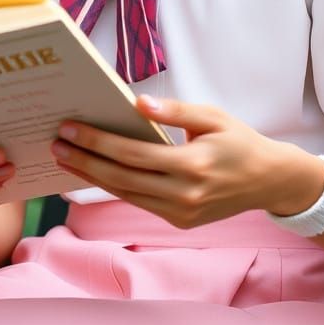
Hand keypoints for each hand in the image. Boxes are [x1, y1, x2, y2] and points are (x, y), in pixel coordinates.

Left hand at [50, 95, 323, 228]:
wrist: (268, 181)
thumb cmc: (238, 141)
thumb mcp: (212, 116)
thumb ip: (174, 111)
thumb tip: (137, 103)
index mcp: (192, 165)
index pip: (131, 154)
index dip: (97, 142)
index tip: (69, 129)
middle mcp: (183, 195)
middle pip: (120, 178)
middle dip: (84, 161)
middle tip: (55, 144)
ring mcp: (180, 213)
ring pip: (125, 194)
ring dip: (92, 177)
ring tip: (66, 158)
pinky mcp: (179, 221)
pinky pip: (139, 202)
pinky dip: (114, 186)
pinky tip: (95, 171)